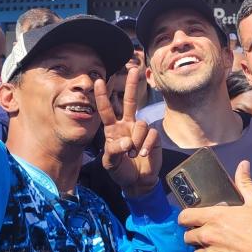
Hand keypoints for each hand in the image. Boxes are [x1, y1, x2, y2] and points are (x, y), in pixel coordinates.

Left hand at [94, 67, 160, 197]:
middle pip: (130, 101)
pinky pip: (150, 135)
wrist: (138, 182)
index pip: (106, 110)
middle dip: (132, 85)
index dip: (102, 96)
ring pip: (140, 124)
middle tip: (134, 69)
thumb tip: (126, 142)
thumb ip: (114, 152)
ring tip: (133, 154)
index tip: (99, 81)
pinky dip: (146, 146)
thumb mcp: (110, 164)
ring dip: (136, 141)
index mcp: (113, 129)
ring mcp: (141, 130)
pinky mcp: (153, 136)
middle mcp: (128, 125)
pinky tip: (143, 154)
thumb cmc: (121, 171)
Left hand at [179, 161, 251, 251]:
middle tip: (204, 229)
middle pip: (187, 237)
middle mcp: (210, 237)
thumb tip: (243, 164)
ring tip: (212, 244)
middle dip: (193, 233)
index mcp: (215, 217)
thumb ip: (245, 182)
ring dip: (201, 249)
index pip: (185, 217)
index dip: (185, 216)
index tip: (190, 216)